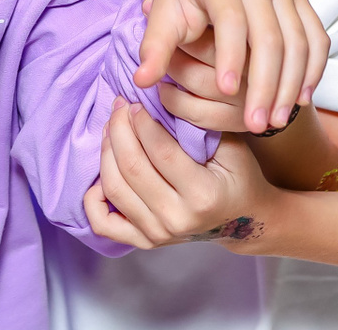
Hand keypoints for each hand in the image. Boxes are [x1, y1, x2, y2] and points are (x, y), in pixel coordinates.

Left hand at [84, 100, 274, 248]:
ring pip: (114, 189)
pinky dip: (93, 198)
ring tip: (111, 127)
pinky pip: (104, 223)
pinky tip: (102, 171)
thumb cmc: (238, 176)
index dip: (142, 122)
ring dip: (106, 152)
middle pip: (132, 169)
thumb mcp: (231, 146)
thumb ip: (199, 124)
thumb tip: (159, 95)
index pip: (160, 152)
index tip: (136, 102)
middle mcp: (177, 220)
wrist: (244, 219)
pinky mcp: (144, 242)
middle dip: (119, 130)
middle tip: (119, 105)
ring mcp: (157, 235)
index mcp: (203, 196)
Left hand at [138, 0, 327, 134]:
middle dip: (265, 84)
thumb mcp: (163, 14)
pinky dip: (313, 69)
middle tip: (255, 123)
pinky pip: (316, 37)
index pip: (231, 19)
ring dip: (291, 84)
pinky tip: (300, 99)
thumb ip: (155, 46)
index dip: (230, 56)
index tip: (226, 92)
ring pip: (298, 40)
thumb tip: (142, 81)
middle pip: (270, 36)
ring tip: (276, 120)